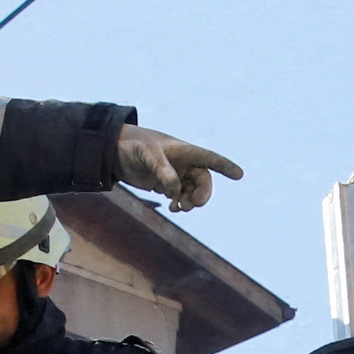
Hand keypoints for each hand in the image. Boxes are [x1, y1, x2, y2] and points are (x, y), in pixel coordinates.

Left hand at [117, 123, 243, 210]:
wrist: (114, 150)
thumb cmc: (133, 145)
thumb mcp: (147, 154)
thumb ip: (162, 170)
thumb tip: (174, 189)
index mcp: (183, 150)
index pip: (209, 158)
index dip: (225, 166)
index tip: (239, 174)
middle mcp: (183, 162)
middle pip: (203, 181)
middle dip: (202, 194)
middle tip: (192, 205)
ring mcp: (175, 173)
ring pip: (192, 191)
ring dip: (190, 201)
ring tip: (178, 208)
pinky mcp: (164, 183)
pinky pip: (180, 196)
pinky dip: (180, 203)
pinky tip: (173, 208)